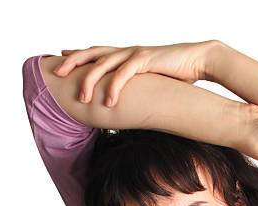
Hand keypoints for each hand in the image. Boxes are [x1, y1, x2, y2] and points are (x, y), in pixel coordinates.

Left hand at [53, 41, 215, 106]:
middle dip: (73, 62)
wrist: (199, 60)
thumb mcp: (153, 82)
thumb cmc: (178, 73)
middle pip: (93, 53)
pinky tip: (108, 102)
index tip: (62, 57)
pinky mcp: (146, 60)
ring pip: (104, 64)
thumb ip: (139, 88)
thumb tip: (133, 103)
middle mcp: (127, 51)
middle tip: (57, 72)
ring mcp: (135, 54)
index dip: (79, 54)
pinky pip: (124, 74)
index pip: (97, 51)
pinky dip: (114, 87)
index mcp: (128, 54)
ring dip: (90, 81)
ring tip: (81, 98)